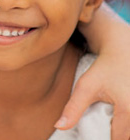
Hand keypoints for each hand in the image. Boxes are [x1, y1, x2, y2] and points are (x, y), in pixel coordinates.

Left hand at [57, 9, 129, 139]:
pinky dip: (127, 125)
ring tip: (110, 122)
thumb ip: (73, 108)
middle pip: (127, 137)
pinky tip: (118, 119)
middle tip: (101, 128)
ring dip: (123, 131)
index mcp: (128, 109)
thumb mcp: (85, 87)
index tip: (92, 135)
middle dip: (115, 136)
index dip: (103, 139)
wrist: (123, 52)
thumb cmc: (103, 69)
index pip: (117, 139)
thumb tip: (59, 126)